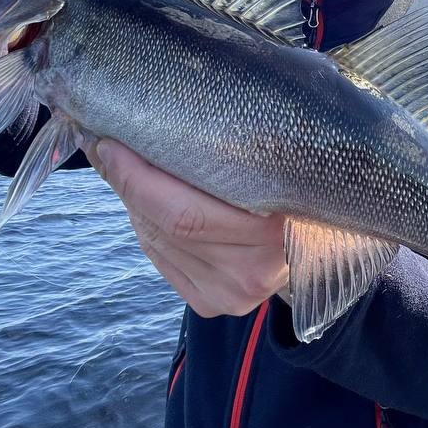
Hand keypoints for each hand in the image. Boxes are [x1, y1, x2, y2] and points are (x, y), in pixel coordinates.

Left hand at [84, 138, 288, 317]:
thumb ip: (223, 149)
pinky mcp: (212, 303)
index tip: (111, 142)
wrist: (319, 241)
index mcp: (275, 233)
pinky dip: (146, 227)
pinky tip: (150, 205)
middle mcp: (252, 272)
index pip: (183, 214)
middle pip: (165, 227)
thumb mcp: (275, 164)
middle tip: (109, 150)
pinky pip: (159, 258)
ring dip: (135, 204)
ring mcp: (231, 294)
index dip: (138, 179)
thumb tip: (147, 124)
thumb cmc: (295, 189)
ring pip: (155, 241)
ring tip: (132, 170)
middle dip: (128, 184)